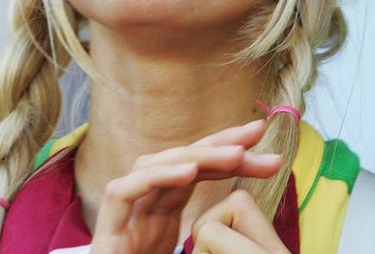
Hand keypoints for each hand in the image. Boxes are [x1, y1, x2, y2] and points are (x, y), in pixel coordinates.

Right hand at [91, 121, 282, 253]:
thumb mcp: (194, 249)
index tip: (266, 147)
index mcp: (165, 204)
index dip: (230, 153)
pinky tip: (188, 170)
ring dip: (197, 155)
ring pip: (155, 165)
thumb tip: (247, 218)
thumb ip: (210, 231)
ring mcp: (125, 208)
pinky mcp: (107, 223)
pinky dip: (157, 176)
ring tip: (236, 154)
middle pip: (181, 160)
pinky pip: (127, 190)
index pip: (199, 168)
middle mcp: (145, 198)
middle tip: (258, 132)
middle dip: (221, 144)